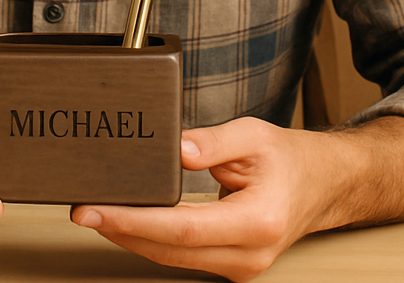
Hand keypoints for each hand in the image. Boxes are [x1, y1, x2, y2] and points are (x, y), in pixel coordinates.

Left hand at [70, 114, 403, 280]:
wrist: (322, 185)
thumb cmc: (290, 159)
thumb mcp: (253, 135)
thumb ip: (213, 142)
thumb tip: (176, 149)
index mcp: (257, 222)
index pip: (183, 228)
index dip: (134, 220)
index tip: (96, 210)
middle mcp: (248, 256)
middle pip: (169, 249)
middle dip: (120, 231)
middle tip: (81, 210)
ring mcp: (240, 268)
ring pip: (171, 258)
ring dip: (130, 238)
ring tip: (94, 213)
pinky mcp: (230, 266)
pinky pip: (181, 257)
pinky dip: (150, 240)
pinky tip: (126, 223)